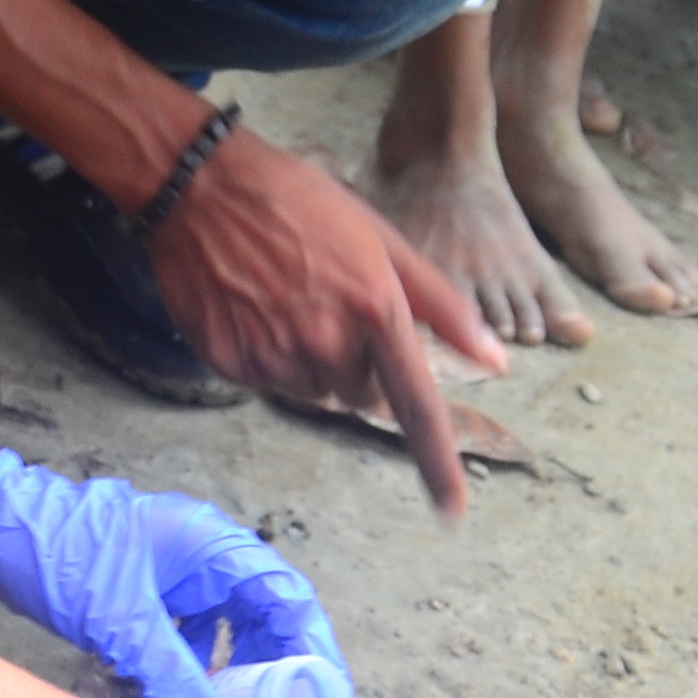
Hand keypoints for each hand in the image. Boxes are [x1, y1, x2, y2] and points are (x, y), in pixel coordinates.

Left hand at [0, 451, 338, 697]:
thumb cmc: (58, 556)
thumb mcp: (121, 624)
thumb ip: (172, 675)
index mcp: (210, 545)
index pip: (285, 595)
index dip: (310, 645)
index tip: (321, 694)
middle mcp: (202, 554)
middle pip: (261, 614)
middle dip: (271, 668)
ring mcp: (175, 571)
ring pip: (223, 628)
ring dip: (228, 672)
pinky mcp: (148, 591)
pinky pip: (187, 633)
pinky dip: (188, 667)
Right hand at [142, 129, 504, 515]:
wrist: (201, 187)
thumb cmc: (300, 202)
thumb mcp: (382, 239)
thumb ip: (442, 306)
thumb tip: (496, 361)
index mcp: (375, 310)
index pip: (417, 405)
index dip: (438, 463)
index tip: (453, 510)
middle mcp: (327, 345)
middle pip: (359, 392)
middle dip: (355, 361)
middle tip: (327, 302)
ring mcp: (275, 358)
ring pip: (313, 390)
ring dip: (310, 360)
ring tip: (286, 299)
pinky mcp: (231, 364)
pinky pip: (267, 382)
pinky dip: (267, 356)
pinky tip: (254, 308)